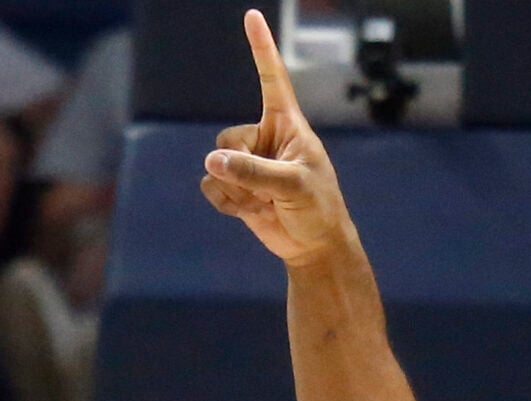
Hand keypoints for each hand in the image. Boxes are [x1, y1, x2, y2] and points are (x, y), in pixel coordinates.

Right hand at [200, 10, 352, 267]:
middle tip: (271, 189)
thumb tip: (212, 162)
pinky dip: (226, 202)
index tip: (252, 16)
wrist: (315, 247)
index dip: (262, 49)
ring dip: (235, 188)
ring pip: (216, 163)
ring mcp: (250, 162)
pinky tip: (250, 212)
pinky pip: (212, 185)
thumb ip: (253, 171)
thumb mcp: (293, 185)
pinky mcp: (237, 187)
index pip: (272, 80)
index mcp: (289, 126)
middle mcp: (266, 138)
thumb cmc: (317, 209)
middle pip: (228, 138)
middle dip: (242, 166)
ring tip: (265, 203)